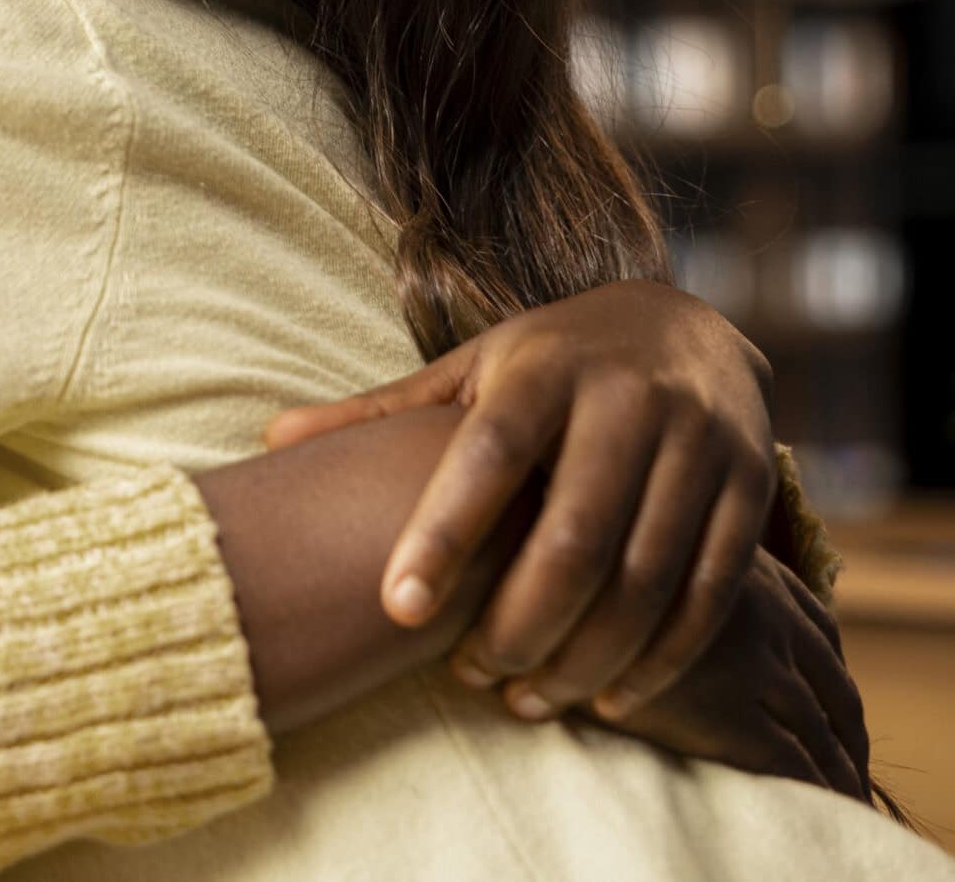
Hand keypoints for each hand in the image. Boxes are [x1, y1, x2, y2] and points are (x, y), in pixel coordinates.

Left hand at [267, 280, 774, 716]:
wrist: (686, 321)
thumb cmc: (547, 362)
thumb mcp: (469, 370)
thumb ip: (381, 412)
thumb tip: (269, 439)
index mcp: (543, 367)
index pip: (485, 456)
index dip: (441, 533)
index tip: (397, 607)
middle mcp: (630, 397)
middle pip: (573, 535)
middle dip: (519, 622)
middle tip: (470, 675)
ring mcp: (700, 442)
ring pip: (645, 577)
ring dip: (585, 655)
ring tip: (525, 699)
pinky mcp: (752, 487)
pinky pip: (709, 592)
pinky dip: (660, 658)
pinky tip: (608, 697)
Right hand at [584, 548, 868, 798]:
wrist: (533, 593)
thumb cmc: (557, 563)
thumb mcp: (622, 541)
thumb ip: (660, 560)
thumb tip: (660, 577)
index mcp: (744, 566)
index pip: (819, 625)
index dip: (830, 665)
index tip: (828, 695)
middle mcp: (764, 612)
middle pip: (834, 682)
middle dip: (844, 725)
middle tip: (846, 758)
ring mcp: (752, 664)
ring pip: (823, 729)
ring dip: (839, 764)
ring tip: (838, 792)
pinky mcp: (728, 716)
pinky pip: (795, 762)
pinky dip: (816, 787)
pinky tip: (812, 800)